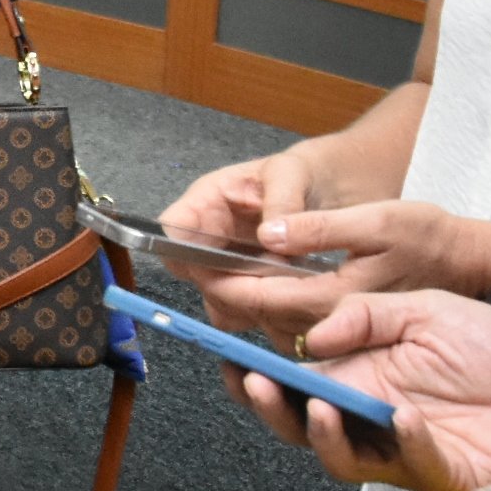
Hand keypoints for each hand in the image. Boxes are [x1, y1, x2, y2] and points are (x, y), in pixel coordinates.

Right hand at [161, 145, 341, 329]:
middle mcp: (206, 243)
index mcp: (204, 205)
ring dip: (247, 304)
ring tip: (287, 291)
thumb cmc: (296, 175)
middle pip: (193, 276)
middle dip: (228, 285)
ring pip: (218, 303)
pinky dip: (265, 315)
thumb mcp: (290, 174)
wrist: (319, 193)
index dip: (181, 249)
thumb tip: (269, 237)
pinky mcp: (246, 294)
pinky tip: (292, 302)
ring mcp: (224, 272)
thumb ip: (281, 200)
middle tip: (270, 281)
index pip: (171, 229)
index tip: (213, 263)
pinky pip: (243, 316)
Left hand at [208, 198, 490, 339]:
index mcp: (336, 300)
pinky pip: (296, 327)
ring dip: (242, 307)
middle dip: (224, 299)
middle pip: (262, 321)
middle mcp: (334, 327)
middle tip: (188, 273)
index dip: (224, 283)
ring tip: (209, 280)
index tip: (192, 268)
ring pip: (275, 327)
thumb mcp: (380, 220)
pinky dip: (269, 309)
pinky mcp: (349, 334)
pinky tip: (255, 289)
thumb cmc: (431, 237)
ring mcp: (342, 336)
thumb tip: (271, 233)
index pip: (263, 297)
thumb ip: (322, 230)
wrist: (473, 262)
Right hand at [233, 288, 490, 490]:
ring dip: (319, 432)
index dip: (256, 372)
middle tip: (254, 382)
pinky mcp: (433, 474)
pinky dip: (400, 440)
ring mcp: (397, 449)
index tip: (227, 354)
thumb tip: (315, 336)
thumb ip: (370, 315)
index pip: (293, 379)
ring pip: (337, 456)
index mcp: (358, 373)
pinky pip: (404, 462)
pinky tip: (403, 416)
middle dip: (268, 406)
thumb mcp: (427, 310)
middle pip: (297, 424)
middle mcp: (367, 414)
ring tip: (316, 402)